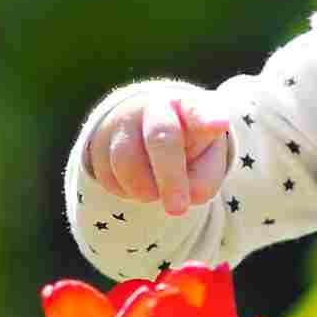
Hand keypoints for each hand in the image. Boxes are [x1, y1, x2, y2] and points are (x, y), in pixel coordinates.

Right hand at [85, 88, 233, 215]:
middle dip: (170, 177)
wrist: (145, 134)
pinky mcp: (98, 142)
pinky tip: (137, 182)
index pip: (198, 109)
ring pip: (128, 162)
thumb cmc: (188, 150)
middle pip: (160, 137)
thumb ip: (204, 180)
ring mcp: (123, 121)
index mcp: (189, 107)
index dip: (207, 117)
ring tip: (157, 191)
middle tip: (178, 209)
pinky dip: (126, 191)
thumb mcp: (207, 163)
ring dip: (145, 190)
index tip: (218, 125)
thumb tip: (184, 197)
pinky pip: (108, 176)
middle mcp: (155, 107)